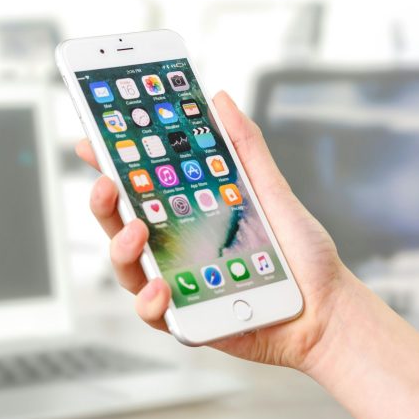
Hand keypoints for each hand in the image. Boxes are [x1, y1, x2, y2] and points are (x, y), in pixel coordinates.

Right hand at [76, 91, 354, 370]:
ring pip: (126, 267)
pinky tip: (161, 288)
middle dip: (104, 203)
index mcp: (185, 214)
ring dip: (121, 249)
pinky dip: (149, 300)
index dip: (111, 164)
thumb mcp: (271, 190)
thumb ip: (243, 147)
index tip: (92, 142)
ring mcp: (175, 282)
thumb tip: (220, 100)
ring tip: (136, 233)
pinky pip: (152, 312)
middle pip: (120, 224)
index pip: (137, 187)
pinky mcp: (183, 318)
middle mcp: (173, 247)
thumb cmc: (299, 253)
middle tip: (107, 184)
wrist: (326, 308)